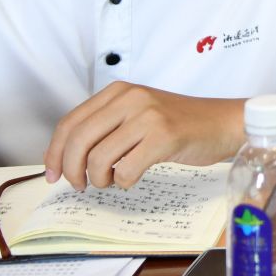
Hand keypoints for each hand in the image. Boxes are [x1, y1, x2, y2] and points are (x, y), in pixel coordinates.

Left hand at [44, 83, 241, 190]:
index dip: (54, 153)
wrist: (223, 123)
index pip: (70, 123)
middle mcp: (131, 99)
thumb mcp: (137, 113)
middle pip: (78, 140)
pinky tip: (133, 178)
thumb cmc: (179, 124)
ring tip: (111, 180)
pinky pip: (126, 170)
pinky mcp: (164, 137)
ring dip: (99, 179)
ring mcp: (148, 116)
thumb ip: (105, 126)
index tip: (52, 174)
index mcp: (119, 91)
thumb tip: (65, 158)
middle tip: (79, 185)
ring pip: (98, 158)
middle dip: (72, 170)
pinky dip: (124, 182)